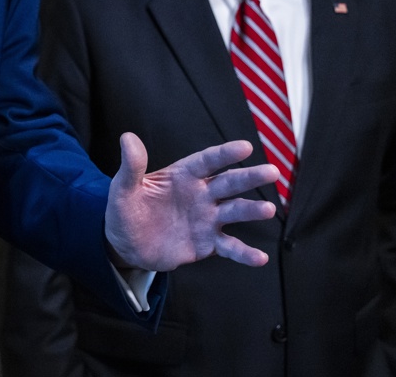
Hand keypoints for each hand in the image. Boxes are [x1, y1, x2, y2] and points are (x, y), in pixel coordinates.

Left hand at [105, 132, 277, 270]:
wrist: (126, 244)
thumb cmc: (125, 210)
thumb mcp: (123, 188)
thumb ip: (131, 166)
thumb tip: (128, 138)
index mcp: (183, 176)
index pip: (207, 161)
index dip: (225, 154)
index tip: (245, 147)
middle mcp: (200, 194)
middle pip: (229, 183)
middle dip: (250, 177)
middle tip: (272, 172)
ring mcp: (207, 219)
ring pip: (234, 211)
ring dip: (251, 210)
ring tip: (268, 209)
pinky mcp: (208, 243)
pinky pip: (229, 247)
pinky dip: (244, 253)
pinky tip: (259, 258)